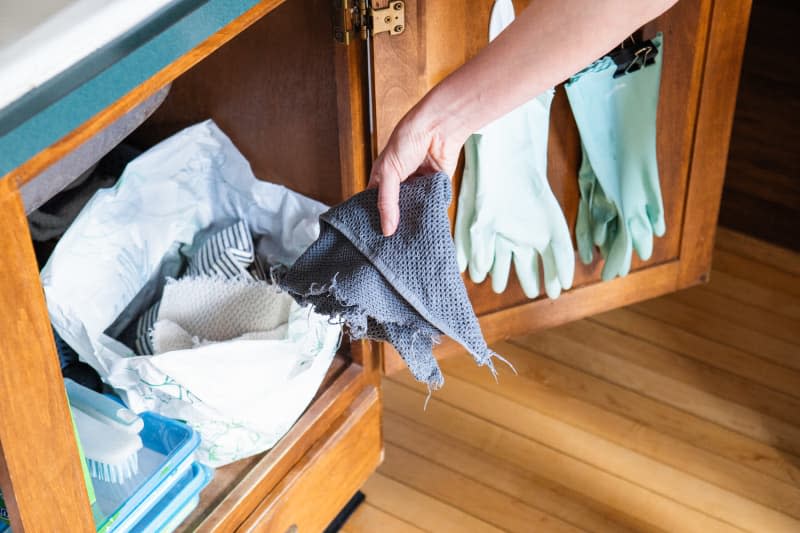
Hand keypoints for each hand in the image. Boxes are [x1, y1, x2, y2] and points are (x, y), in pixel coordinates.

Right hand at [368, 108, 466, 235]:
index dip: (373, 220)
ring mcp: (418, 189)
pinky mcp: (436, 190)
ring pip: (413, 212)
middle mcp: (399, 186)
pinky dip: (429, 215)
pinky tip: (426, 227)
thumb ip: (387, 201)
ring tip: (410, 241)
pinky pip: (431, 208)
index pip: (374, 205)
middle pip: (395, 212)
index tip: (372, 239)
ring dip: (413, 222)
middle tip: (393, 246)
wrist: (438, 128)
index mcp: (382, 179)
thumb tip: (387, 230)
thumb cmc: (408, 140)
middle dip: (395, 225)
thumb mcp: (389, 171)